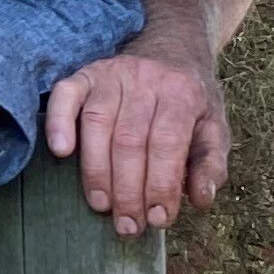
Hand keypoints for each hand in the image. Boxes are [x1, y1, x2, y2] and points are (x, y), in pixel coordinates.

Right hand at [45, 46, 230, 238]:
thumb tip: (201, 199)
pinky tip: (62, 153)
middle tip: (127, 226)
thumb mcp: (214, 127)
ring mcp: (112, 74)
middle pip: (130, 140)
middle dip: (128, 189)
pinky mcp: (85, 74)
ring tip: (102, 206)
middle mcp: (146, 79)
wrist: (173, 47)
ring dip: (96, 171)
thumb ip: (211, 164)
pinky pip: (66, 95)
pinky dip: (59, 123)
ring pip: (97, 124)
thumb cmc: (191, 100)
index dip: (161, 184)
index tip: (157, 219)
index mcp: (182, 93)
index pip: (168, 143)